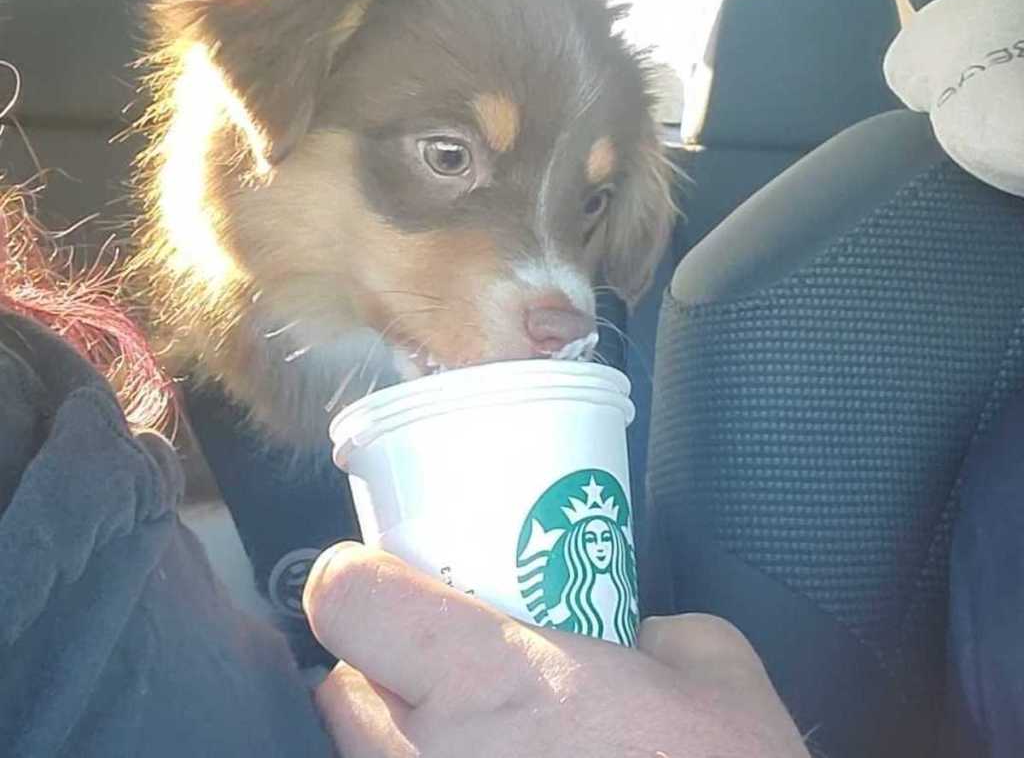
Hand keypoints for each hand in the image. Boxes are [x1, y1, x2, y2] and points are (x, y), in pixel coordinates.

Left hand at [304, 541, 810, 757]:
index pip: (349, 599)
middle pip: (340, 693)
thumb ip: (656, 632)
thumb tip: (635, 639)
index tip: (388, 578)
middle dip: (382, 673)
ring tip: (471, 746)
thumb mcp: (720, 678)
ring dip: (397, 743)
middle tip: (447, 675)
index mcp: (491, 681)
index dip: (361, 577)